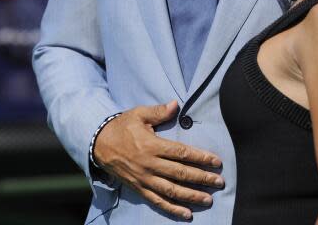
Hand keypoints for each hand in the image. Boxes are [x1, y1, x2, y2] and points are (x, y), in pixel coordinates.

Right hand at [93, 100, 223, 219]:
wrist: (98, 144)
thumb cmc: (121, 127)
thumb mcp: (138, 114)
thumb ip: (158, 111)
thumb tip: (176, 104)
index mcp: (151, 145)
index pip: (181, 153)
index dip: (201, 158)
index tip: (216, 162)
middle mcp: (149, 164)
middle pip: (180, 173)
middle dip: (202, 178)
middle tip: (219, 181)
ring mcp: (144, 179)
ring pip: (171, 190)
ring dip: (191, 196)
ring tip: (208, 199)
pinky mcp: (139, 188)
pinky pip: (157, 201)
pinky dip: (172, 208)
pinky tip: (186, 213)